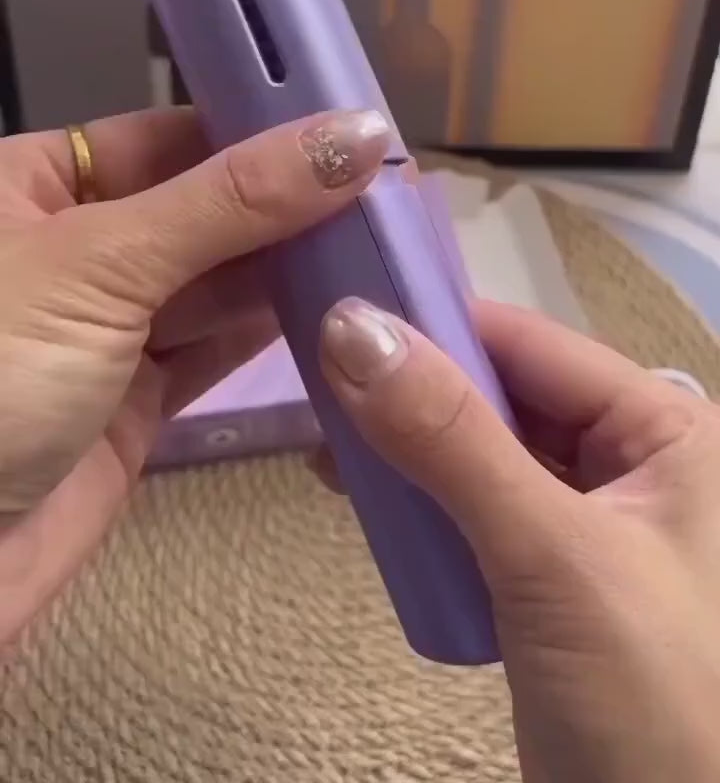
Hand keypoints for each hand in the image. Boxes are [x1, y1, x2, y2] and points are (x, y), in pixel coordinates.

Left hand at [0, 106, 388, 644]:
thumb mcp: (101, 263)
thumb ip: (231, 200)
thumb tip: (356, 131)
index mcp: (31, 185)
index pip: (166, 134)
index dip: (257, 126)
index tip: (354, 122)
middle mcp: (71, 247)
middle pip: (200, 206)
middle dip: (287, 199)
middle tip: (393, 185)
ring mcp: (106, 328)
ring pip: (217, 280)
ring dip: (293, 265)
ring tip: (386, 237)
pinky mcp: (137, 401)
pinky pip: (217, 348)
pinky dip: (276, 329)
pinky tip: (342, 303)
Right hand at [318, 298, 719, 782]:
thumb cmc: (647, 696)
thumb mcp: (552, 556)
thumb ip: (451, 439)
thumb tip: (350, 325)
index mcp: (667, 429)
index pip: (533, 345)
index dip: (436, 322)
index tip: (334, 313)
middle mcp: (638, 461)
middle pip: (506, 394)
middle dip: (415, 391)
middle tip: (314, 388)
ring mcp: (596, 524)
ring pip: (485, 453)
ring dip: (410, 449)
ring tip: (327, 448)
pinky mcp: (556, 583)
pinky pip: (479, 513)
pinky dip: (424, 505)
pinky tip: (367, 503)